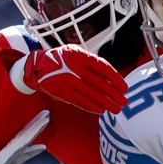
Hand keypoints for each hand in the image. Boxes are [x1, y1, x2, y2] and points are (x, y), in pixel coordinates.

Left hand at [0, 110, 49, 163]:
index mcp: (1, 158)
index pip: (21, 140)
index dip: (33, 128)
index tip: (45, 116)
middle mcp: (3, 156)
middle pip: (22, 138)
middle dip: (34, 125)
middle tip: (46, 112)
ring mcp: (3, 161)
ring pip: (22, 144)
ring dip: (33, 135)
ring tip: (45, 125)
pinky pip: (21, 154)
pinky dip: (30, 149)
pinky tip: (38, 148)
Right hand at [10, 44, 127, 113]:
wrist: (38, 66)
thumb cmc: (62, 59)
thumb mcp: (76, 53)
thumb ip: (92, 62)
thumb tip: (110, 77)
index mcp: (81, 56)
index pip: (103, 67)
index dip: (116, 78)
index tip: (124, 88)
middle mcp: (75, 68)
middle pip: (99, 83)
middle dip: (113, 94)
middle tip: (124, 102)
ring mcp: (68, 81)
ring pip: (91, 94)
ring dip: (105, 102)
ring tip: (116, 109)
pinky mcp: (61, 92)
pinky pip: (79, 101)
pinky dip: (91, 106)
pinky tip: (101, 110)